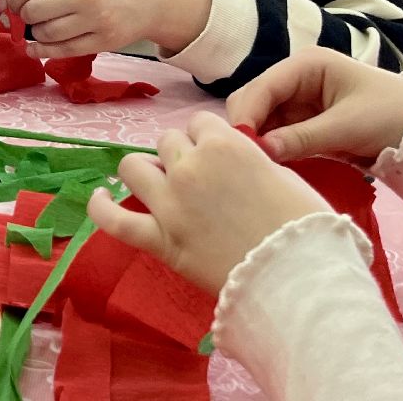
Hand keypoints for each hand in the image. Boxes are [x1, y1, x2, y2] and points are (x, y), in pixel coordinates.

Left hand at [6, 0, 209, 58]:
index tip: (13, 3)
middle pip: (34, 12)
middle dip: (23, 17)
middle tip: (26, 18)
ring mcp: (95, 20)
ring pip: (46, 33)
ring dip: (35, 34)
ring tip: (38, 29)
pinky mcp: (103, 41)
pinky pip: (63, 50)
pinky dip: (43, 51)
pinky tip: (35, 49)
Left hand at [86, 112, 329, 293]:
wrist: (299, 279)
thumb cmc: (304, 226)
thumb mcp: (282, 174)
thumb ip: (246, 159)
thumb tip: (231, 160)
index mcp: (224, 144)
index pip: (199, 123)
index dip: (207, 140)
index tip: (216, 158)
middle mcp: (190, 166)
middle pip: (167, 141)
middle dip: (181, 155)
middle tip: (199, 180)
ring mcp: (169, 202)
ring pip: (134, 166)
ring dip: (145, 172)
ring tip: (157, 185)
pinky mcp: (159, 239)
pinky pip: (114, 219)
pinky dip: (101, 207)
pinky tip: (99, 198)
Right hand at [225, 47, 402, 164]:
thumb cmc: (393, 116)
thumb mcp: (348, 126)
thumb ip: (303, 137)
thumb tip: (262, 150)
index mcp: (306, 65)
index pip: (261, 87)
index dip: (247, 115)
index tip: (240, 148)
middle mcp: (296, 79)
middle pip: (255, 102)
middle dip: (249, 128)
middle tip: (248, 162)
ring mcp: (299, 102)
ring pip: (263, 121)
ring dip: (259, 142)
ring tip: (258, 167)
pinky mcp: (305, 123)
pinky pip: (278, 135)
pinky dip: (273, 150)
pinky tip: (272, 166)